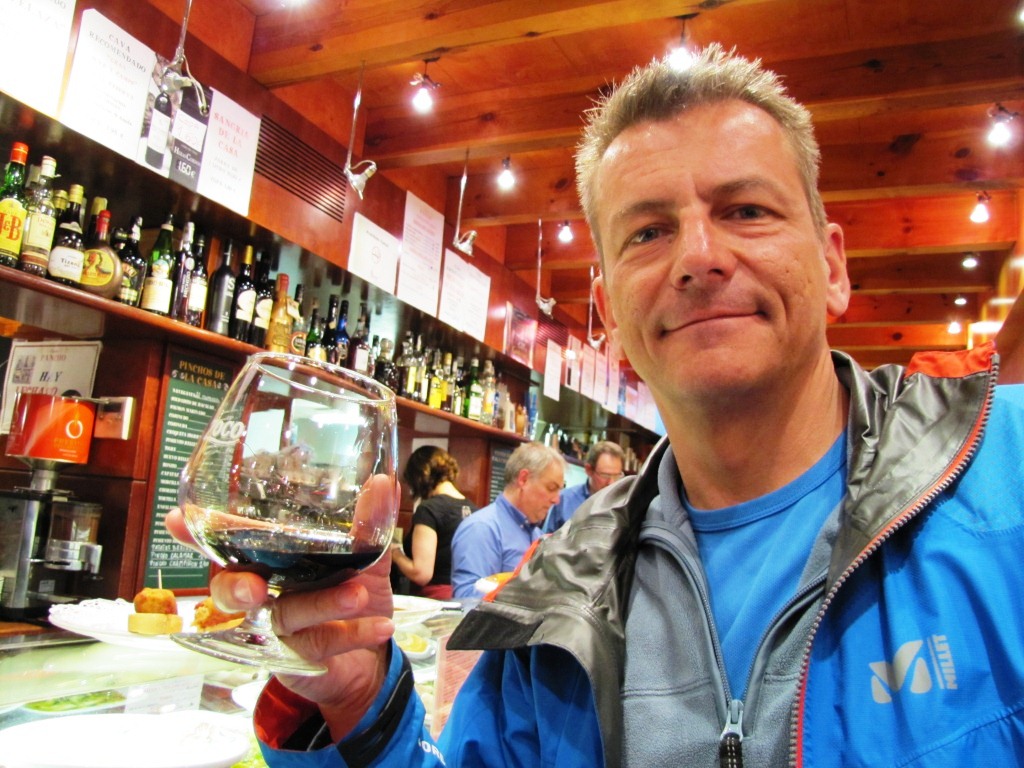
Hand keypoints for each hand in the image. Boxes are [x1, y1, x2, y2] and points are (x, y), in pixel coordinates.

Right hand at [164, 474, 400, 738]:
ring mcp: (275, 631)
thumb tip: (383, 484)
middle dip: (237, 587)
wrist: (371, 658)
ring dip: (321, 604)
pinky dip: (353, 634)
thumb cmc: (351, 595)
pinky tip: (381, 626)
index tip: (177, 518)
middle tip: (255, 587)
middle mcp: (263, 593)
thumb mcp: (366, 558)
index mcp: (269, 561)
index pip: (227, 544)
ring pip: (284, 616)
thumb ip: (370, 524)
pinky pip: (319, 645)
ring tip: (357, 595)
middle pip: (231, 590)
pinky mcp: (295, 662)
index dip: (197, 533)